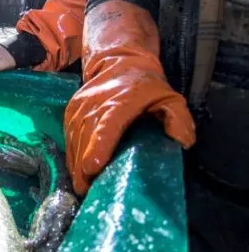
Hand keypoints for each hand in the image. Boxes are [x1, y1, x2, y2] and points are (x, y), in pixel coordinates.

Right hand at [63, 0, 195, 194]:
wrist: (119, 61)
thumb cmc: (146, 85)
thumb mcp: (170, 98)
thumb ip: (179, 118)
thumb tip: (183, 142)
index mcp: (118, 103)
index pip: (105, 126)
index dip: (97, 147)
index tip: (91, 168)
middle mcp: (94, 105)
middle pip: (84, 138)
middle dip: (82, 166)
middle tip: (86, 190)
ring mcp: (79, 108)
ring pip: (73, 139)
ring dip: (74, 163)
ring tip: (80, 185)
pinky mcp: (70, 111)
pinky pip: (68, 135)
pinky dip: (70, 153)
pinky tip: (75, 169)